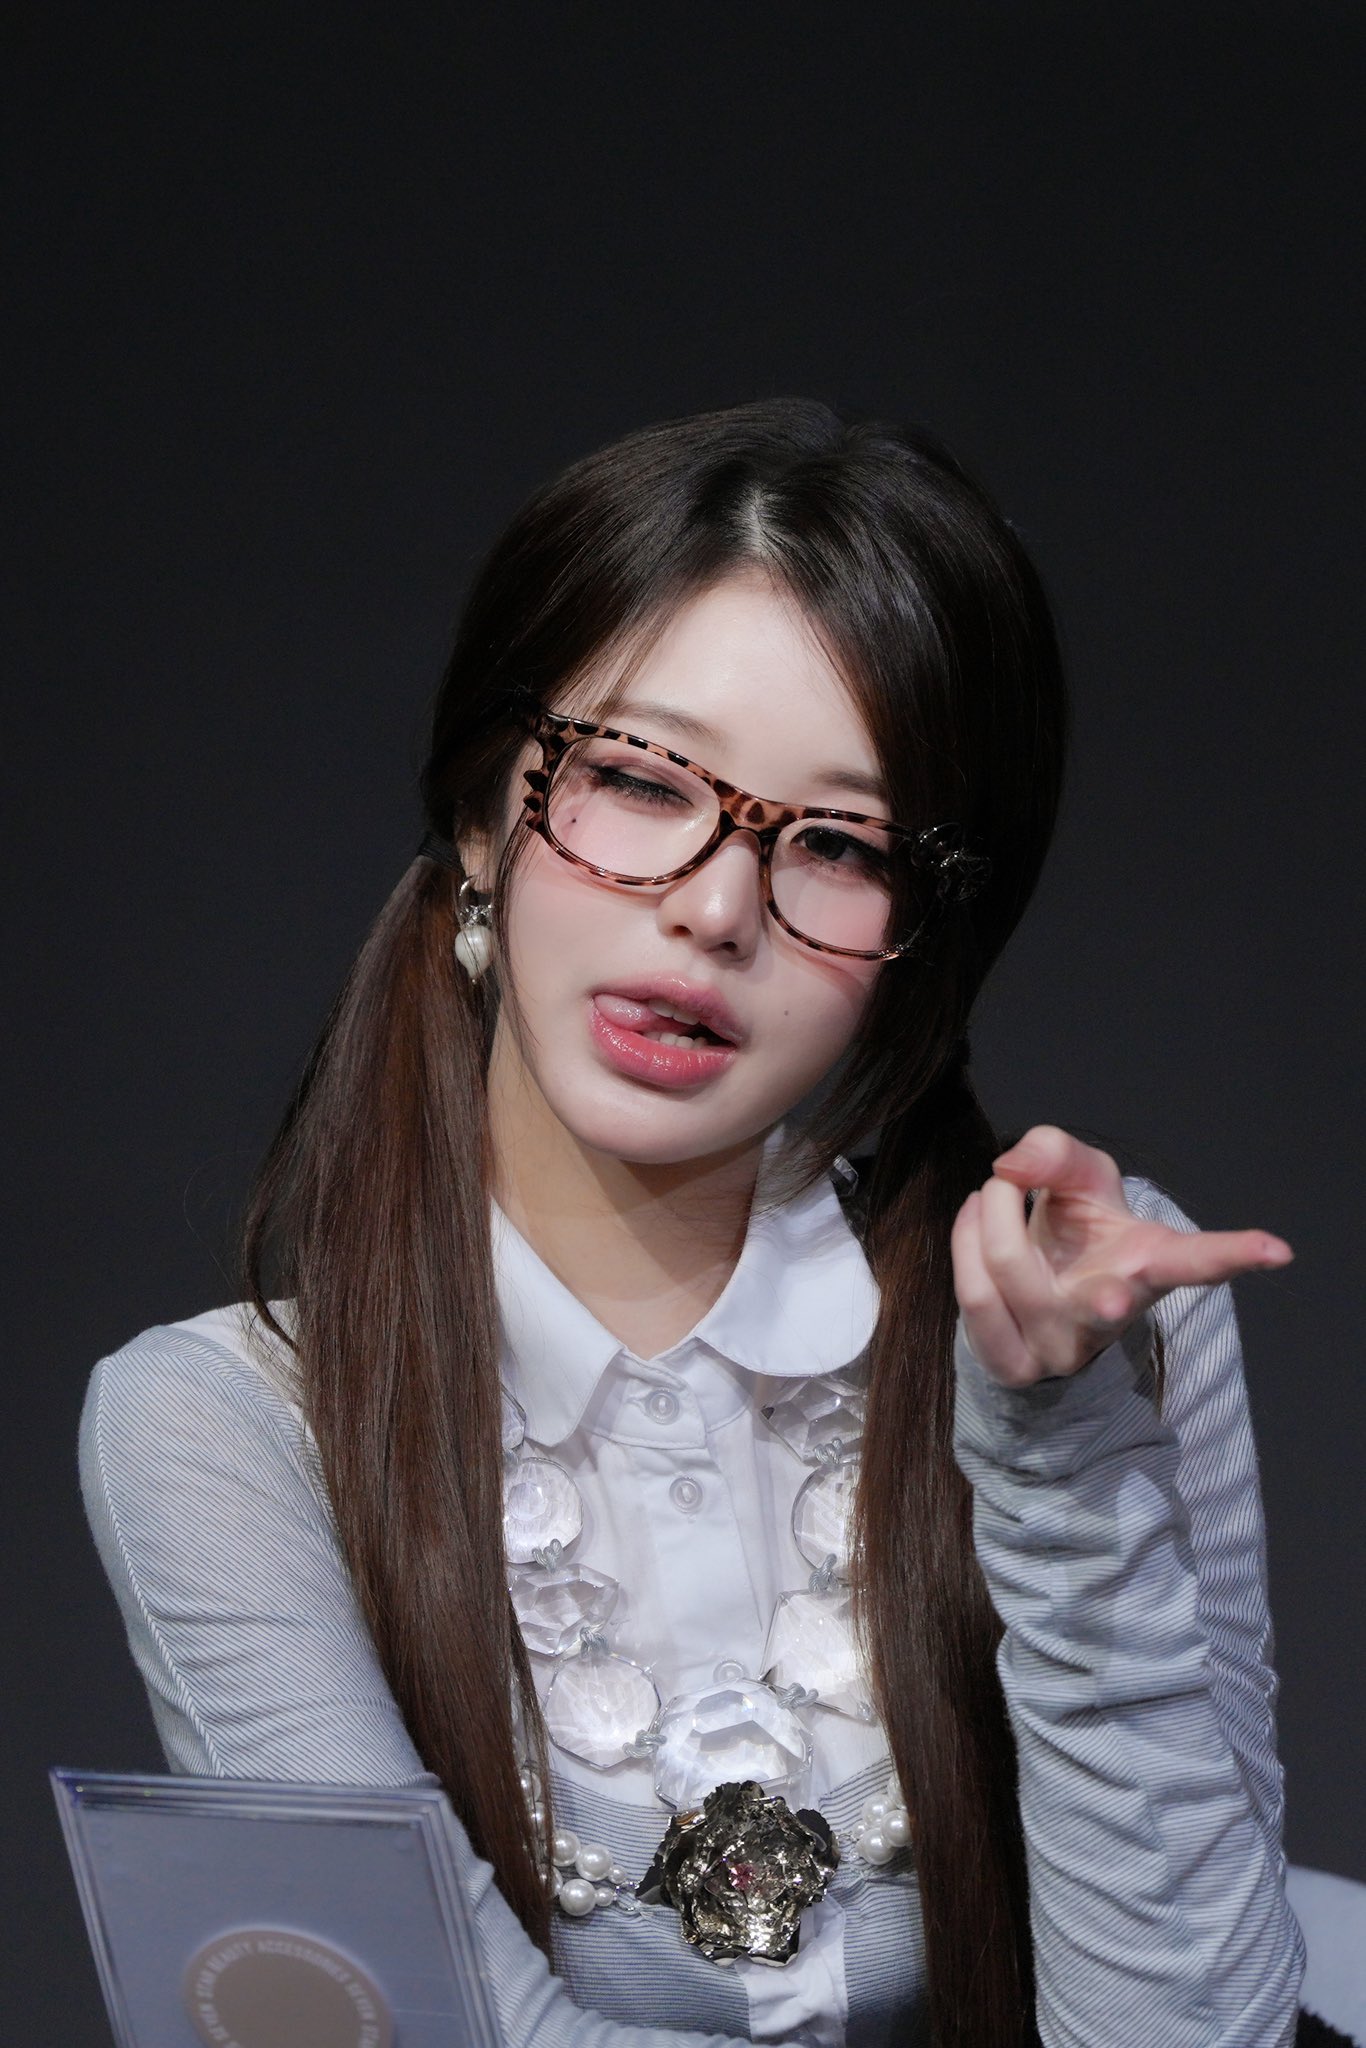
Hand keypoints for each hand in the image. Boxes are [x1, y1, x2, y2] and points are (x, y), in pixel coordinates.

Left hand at [950, 1123, 1293, 1386]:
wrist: (1037, 1296)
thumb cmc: (1078, 1233)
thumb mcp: (1081, 1181)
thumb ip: (1057, 1154)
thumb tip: (1013, 1165)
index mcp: (1149, 1268)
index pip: (1197, 1264)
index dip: (1236, 1254)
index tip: (1279, 1251)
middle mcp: (1111, 1315)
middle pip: (1105, 1304)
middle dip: (1103, 1297)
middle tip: (1107, 1298)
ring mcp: (1062, 1349)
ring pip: (1009, 1273)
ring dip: (991, 1211)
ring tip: (998, 1185)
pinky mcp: (1012, 1363)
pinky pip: (973, 1296)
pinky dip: (964, 1238)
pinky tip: (974, 1212)